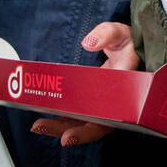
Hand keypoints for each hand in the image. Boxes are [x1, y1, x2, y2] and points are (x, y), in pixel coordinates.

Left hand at [30, 22, 139, 146]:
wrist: (127, 50)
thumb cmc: (126, 44)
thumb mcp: (120, 33)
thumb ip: (107, 34)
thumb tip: (89, 43)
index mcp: (126, 89)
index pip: (114, 112)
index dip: (96, 126)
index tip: (76, 131)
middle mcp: (115, 103)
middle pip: (97, 126)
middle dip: (75, 132)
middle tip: (53, 133)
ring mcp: (101, 106)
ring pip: (84, 124)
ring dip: (62, 128)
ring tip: (39, 126)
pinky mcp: (90, 104)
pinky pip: (76, 117)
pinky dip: (60, 121)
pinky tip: (43, 121)